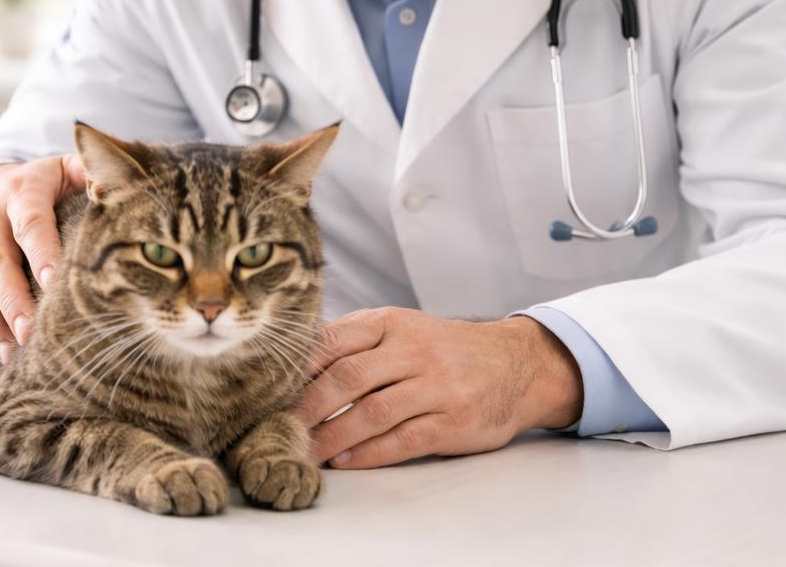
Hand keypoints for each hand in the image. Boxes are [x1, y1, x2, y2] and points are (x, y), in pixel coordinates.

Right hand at [0, 153, 84, 362]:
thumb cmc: (39, 185)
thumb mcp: (63, 169)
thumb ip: (90, 174)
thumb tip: (124, 189)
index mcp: (20, 191)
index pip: (29, 224)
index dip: (42, 253)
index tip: (55, 284)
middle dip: (14, 303)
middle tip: (33, 335)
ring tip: (11, 353)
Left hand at [289, 306, 583, 469]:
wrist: (516, 363)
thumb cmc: (444, 348)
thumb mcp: (403, 329)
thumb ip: (356, 341)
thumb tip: (294, 362)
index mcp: (392, 323)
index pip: (334, 340)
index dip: (298, 368)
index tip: (270, 390)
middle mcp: (413, 350)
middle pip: (347, 378)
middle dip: (307, 408)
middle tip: (280, 429)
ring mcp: (437, 385)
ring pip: (372, 412)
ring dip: (333, 437)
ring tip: (306, 452)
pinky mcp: (454, 420)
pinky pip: (404, 439)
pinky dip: (370, 453)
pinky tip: (346, 461)